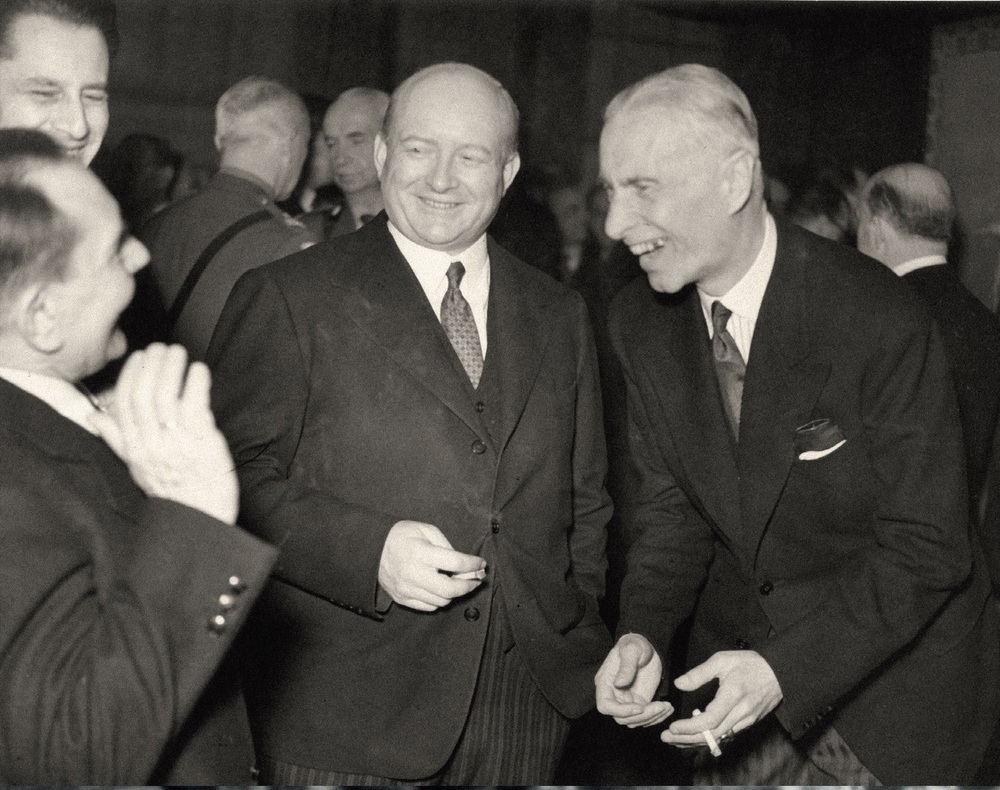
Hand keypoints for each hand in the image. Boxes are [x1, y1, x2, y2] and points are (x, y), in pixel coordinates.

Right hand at [90, 343, 237, 524]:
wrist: (201, 517)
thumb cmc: (175, 491)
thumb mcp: (137, 467)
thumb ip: (117, 440)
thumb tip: (94, 418)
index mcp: (134, 448)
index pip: (124, 404)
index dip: (130, 376)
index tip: (139, 358)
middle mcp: (151, 443)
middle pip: (144, 394)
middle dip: (151, 366)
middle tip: (160, 348)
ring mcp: (175, 441)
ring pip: (166, 395)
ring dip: (172, 368)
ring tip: (178, 352)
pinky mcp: (201, 441)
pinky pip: (194, 404)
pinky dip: (195, 383)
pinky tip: (198, 370)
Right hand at [378, 520, 485, 610]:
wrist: (371, 549)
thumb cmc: (402, 536)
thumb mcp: (425, 529)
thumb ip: (446, 545)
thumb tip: (464, 564)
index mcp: (420, 553)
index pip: (455, 564)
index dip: (472, 565)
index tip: (481, 564)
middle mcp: (413, 573)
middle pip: (450, 589)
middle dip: (468, 585)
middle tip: (476, 579)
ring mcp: (406, 589)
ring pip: (441, 600)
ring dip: (455, 593)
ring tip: (459, 582)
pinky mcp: (402, 598)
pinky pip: (429, 606)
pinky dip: (440, 599)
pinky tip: (441, 589)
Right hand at [595, 633, 672, 726]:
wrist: (647, 646)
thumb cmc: (635, 644)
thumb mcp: (631, 650)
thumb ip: (626, 666)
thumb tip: (619, 684)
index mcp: (605, 683)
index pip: (605, 706)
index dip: (621, 711)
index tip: (640, 707)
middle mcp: (613, 695)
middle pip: (622, 718)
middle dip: (641, 716)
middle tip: (659, 707)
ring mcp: (626, 701)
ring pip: (635, 721)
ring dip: (652, 718)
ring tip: (667, 706)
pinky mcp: (639, 703)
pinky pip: (646, 717)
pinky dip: (657, 716)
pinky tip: (668, 708)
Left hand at [660, 650, 781, 747]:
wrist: (780, 673)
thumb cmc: (750, 663)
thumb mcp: (722, 660)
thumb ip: (699, 673)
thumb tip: (679, 684)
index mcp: (733, 695)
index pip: (710, 720)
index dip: (690, 727)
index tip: (672, 727)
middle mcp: (741, 713)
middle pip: (712, 734)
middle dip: (687, 739)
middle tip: (666, 738)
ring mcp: (747, 721)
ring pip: (719, 738)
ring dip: (696, 741)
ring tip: (675, 740)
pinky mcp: (749, 723)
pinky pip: (726, 735)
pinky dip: (709, 738)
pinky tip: (695, 737)